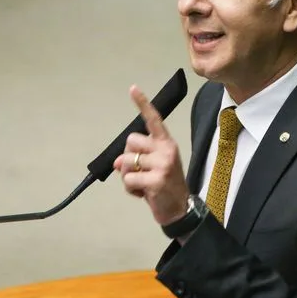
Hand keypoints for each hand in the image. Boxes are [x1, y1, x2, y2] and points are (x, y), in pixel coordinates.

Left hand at [113, 85, 189, 225]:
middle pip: (130, 142)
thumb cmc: (165, 185)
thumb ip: (137, 159)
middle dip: (128, 157)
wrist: (180, 209)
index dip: (142, 104)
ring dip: (128, 176)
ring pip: (125, 162)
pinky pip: (127, 179)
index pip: (153, 120)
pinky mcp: (156, 180)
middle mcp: (166, 149)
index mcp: (166, 143)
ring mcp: (162, 164)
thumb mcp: (155, 166)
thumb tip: (116, 162)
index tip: (132, 88)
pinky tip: (144, 193)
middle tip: (141, 171)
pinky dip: (130, 189)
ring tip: (143, 184)